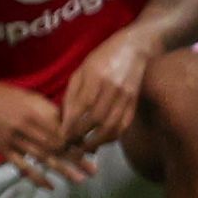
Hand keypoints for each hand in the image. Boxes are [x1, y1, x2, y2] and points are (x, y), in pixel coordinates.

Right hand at [0, 76, 91, 188]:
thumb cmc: (4, 97)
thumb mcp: (29, 97)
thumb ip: (48, 111)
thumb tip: (70, 127)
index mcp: (35, 110)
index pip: (62, 129)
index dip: (77, 141)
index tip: (92, 151)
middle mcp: (26, 124)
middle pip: (56, 145)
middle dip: (76, 158)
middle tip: (93, 171)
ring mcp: (14, 138)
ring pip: (43, 156)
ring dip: (62, 169)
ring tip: (79, 181)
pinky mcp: (2, 149)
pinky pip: (22, 165)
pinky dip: (37, 176)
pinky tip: (50, 186)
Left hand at [55, 32, 149, 154]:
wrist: (133, 49)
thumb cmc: (101, 58)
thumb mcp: (81, 70)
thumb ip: (72, 94)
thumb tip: (64, 118)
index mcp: (95, 76)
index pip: (82, 106)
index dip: (72, 123)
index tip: (62, 136)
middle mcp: (112, 88)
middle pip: (98, 119)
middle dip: (83, 136)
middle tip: (71, 145)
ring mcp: (127, 96)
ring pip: (113, 126)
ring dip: (98, 142)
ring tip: (85, 148)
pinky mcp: (135, 103)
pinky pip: (124, 125)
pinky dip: (112, 137)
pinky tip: (101, 141)